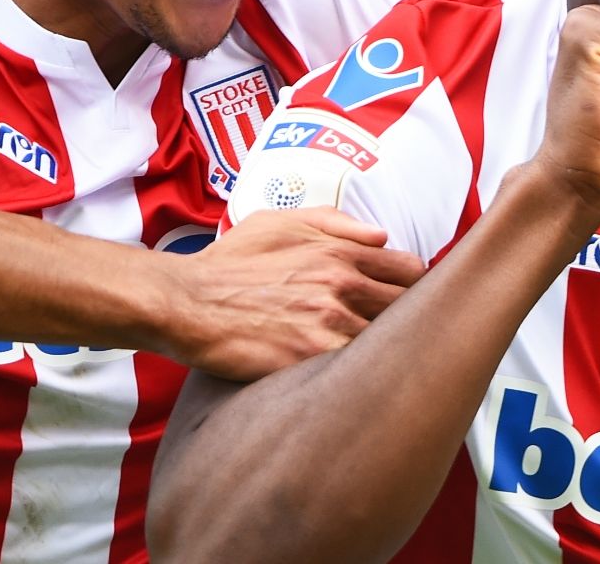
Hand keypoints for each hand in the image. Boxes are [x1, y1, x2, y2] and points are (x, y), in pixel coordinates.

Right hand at [168, 207, 426, 379]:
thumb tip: (381, 236)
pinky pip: (356, 369)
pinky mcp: (312, 359)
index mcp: (340, 252)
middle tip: (388, 336)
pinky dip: (357, 374)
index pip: (413, 271)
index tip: (399, 301)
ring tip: (370, 361)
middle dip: (403, 322)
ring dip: (382, 352)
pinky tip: (347, 377)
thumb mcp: (278, 222)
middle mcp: (342, 285)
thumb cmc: (229, 263)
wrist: (186, 304)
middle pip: (409, 309)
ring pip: (387, 343)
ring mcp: (329, 324)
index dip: (411, 288)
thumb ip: (335, 222)